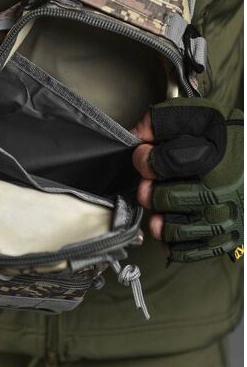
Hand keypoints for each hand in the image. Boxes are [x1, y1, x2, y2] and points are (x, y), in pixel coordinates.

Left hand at [131, 98, 242, 261]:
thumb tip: (136, 136)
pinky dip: (174, 243)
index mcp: (214, 158)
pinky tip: (172, 227)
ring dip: (159, 218)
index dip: (144, 159)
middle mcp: (222, 191)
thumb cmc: (231, 137)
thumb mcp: (200, 115)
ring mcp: (226, 218)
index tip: (144, 155)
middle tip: (150, 184)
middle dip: (149, 190)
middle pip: (165, 199)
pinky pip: (190, 251)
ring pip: (173, 230)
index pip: (163, 163)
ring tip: (160, 206)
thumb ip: (164, 121)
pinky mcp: (228, 237)